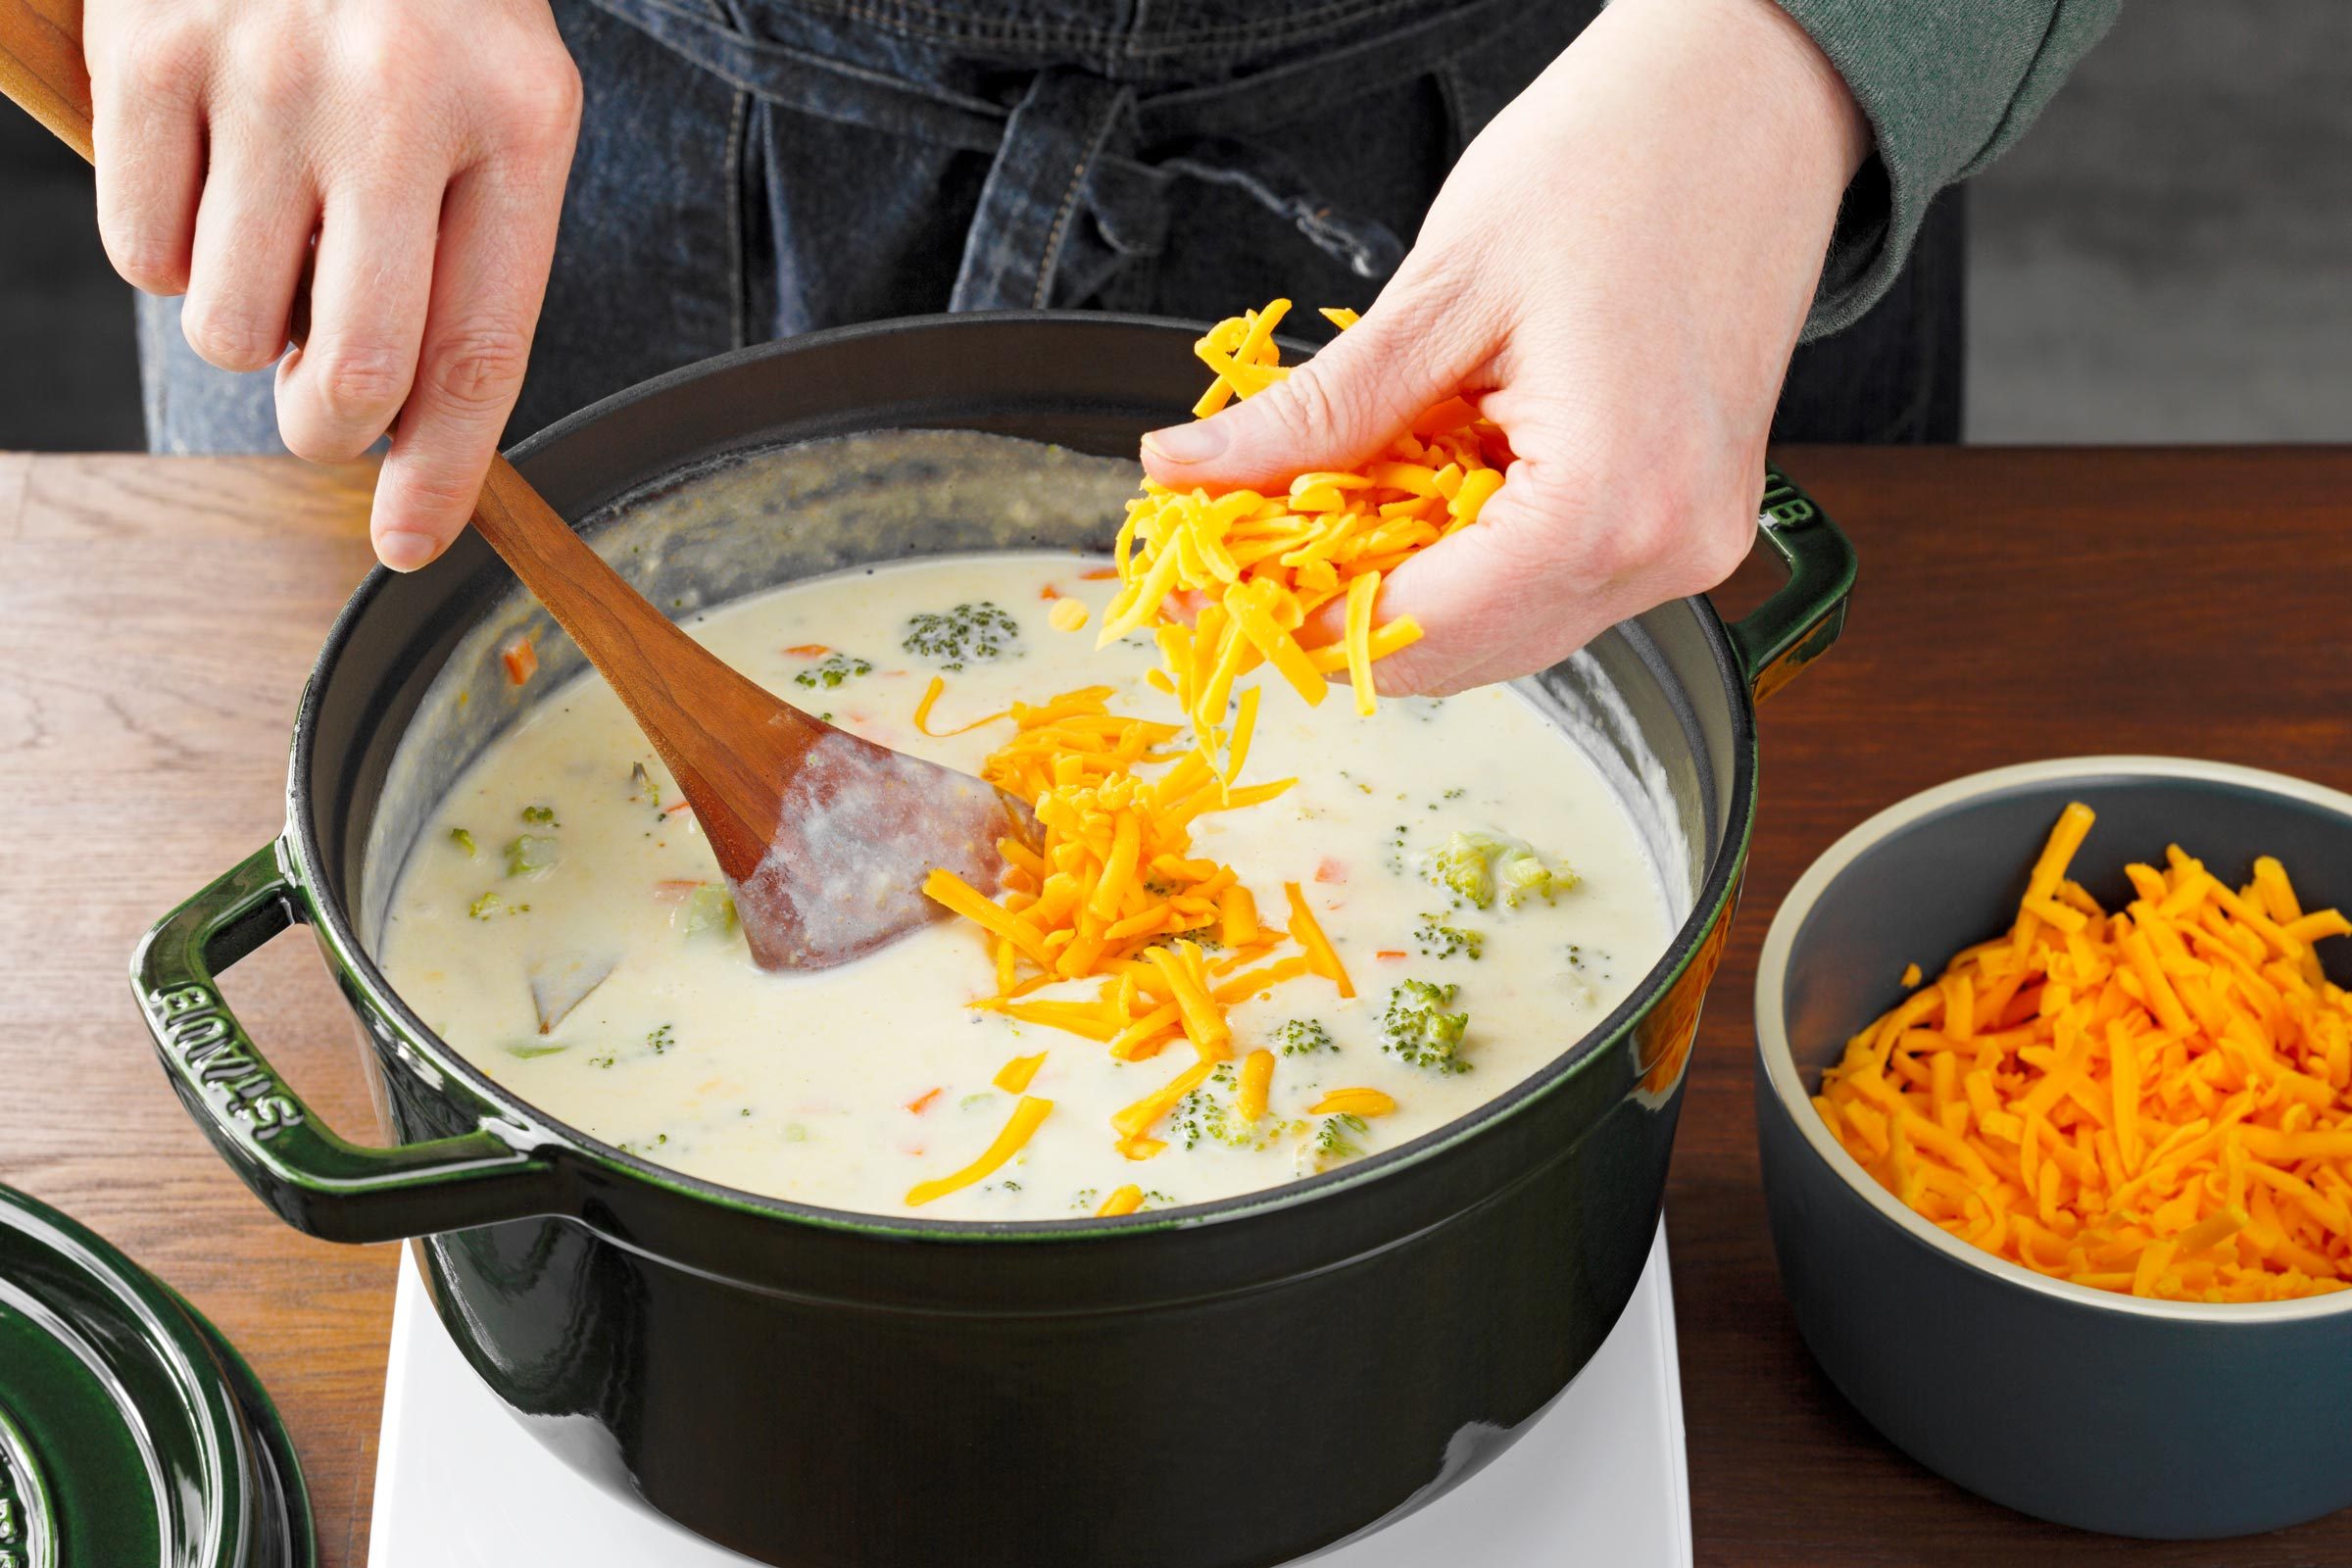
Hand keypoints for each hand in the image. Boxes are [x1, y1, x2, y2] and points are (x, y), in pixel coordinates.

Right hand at [86, 0, 581, 569]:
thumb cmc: (422, 3)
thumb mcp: (497, 104)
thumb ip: (464, 258)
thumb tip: (391, 435)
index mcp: (518, 120)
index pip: (483, 351)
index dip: (442, 474)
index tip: (409, 544)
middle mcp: (398, 96)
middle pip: (353, 374)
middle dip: (327, 427)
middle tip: (322, 399)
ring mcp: (267, 68)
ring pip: (234, 330)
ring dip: (250, 324)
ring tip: (276, 232)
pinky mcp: (147, 46)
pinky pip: (142, 254)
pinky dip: (169, 249)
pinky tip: (211, 169)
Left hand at [1138, 0, 1866, 693]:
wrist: (1755, 99)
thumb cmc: (1624, 159)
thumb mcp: (1441, 292)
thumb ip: (1315, 411)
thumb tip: (1186, 473)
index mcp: (1610, 500)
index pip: (1422, 625)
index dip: (1296, 623)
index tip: (1204, 599)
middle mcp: (1666, 548)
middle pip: (1463, 653)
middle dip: (1339, 618)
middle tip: (1234, 562)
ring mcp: (1692, 545)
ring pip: (1508, 633)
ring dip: (1405, 596)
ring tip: (1313, 525)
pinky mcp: (1694, 521)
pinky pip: (1557, 587)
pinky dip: (1471, 566)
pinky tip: (1411, 507)